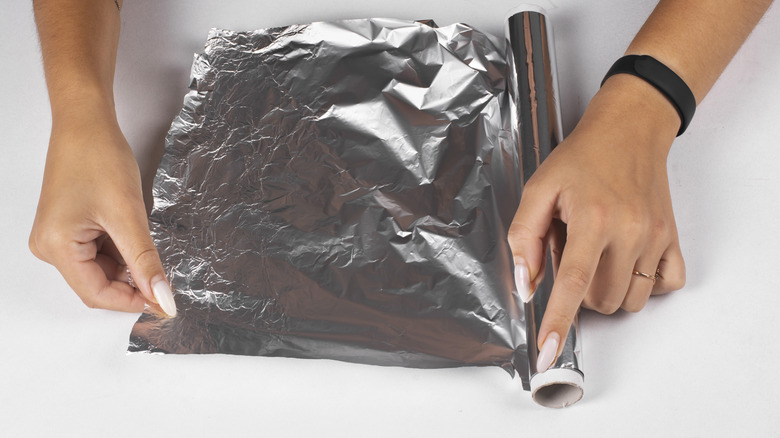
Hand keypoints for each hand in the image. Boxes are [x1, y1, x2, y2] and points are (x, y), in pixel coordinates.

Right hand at [29, 106, 175, 316]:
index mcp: (56, 247)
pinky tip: (132, 231)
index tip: (164, 301)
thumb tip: (162, 298)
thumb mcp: (129, 215)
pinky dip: (120, 250)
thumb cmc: (99, 157)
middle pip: (97, 284)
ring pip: (101, 269)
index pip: (96, 295)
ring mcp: (58, 237)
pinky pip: (98, 252)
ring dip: (127, 264)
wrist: (86, 122)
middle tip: (163, 273)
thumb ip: (145, 261)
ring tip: (143, 236)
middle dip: (131, 282)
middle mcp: (50, 246)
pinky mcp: (68, 227)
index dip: (132, 301)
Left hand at [508, 75, 685, 371]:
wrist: (629, 130)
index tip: (547, 351)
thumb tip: (527, 284)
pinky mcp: (672, 238)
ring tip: (600, 252)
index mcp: (594, 219)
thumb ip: (525, 236)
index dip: (558, 320)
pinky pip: (665, 286)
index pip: (574, 283)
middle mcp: (630, 232)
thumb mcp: (539, 188)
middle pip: (602, 301)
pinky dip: (645, 284)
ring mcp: (656, 238)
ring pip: (631, 300)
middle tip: (575, 251)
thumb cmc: (581, 158)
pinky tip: (628, 260)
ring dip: (610, 289)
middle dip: (581, 290)